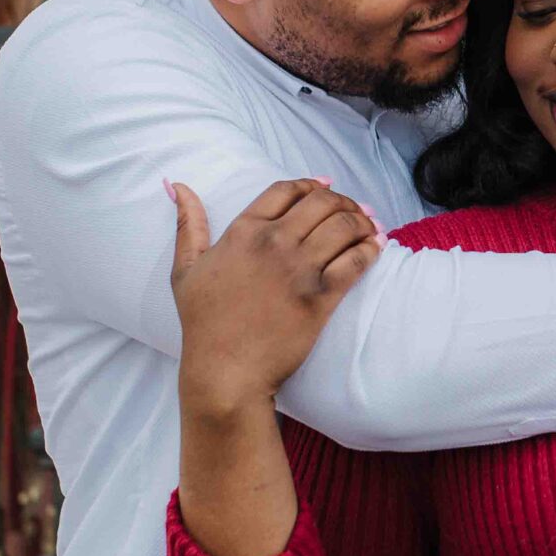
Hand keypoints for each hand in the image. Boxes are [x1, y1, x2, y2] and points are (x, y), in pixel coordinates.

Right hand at [169, 178, 384, 411]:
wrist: (225, 371)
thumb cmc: (203, 323)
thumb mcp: (185, 269)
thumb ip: (188, 224)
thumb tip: (179, 185)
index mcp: (243, 231)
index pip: (287, 189)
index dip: (311, 184)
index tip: (326, 187)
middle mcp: (274, 243)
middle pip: (322, 202)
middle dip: (343, 200)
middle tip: (352, 209)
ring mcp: (299, 270)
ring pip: (344, 226)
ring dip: (362, 220)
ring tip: (368, 225)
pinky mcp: (321, 298)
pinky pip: (355, 261)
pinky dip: (370, 249)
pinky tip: (375, 247)